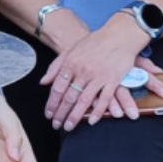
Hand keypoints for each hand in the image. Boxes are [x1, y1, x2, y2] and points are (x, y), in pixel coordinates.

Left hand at [43, 17, 162, 129]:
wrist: (119, 34)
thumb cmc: (95, 42)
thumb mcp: (71, 49)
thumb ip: (56, 66)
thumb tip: (43, 82)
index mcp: (71, 63)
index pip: (57, 88)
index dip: (52, 103)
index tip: (48, 114)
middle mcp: (83, 71)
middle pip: (69, 97)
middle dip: (61, 113)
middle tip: (56, 125)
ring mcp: (98, 76)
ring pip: (84, 101)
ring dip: (75, 116)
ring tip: (69, 127)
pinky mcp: (113, 80)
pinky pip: (104, 99)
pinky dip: (97, 111)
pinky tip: (91, 121)